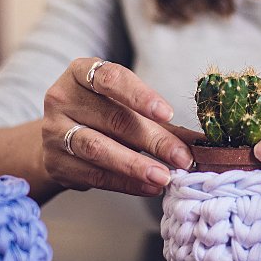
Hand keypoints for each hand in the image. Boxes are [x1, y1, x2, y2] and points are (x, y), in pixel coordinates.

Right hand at [41, 58, 197, 195]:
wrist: (58, 139)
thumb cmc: (101, 115)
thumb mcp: (125, 106)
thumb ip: (160, 120)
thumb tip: (206, 141)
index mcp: (81, 72)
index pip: (110, 78)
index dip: (140, 95)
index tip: (168, 114)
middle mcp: (62, 98)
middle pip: (113, 119)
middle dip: (152, 140)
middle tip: (182, 157)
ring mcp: (54, 131)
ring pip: (98, 149)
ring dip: (135, 165)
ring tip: (165, 177)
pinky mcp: (55, 163)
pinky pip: (94, 175)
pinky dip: (124, 183)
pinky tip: (148, 187)